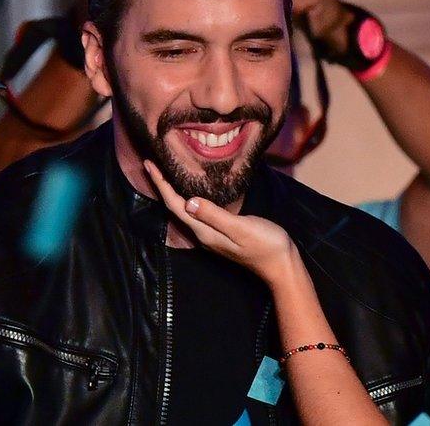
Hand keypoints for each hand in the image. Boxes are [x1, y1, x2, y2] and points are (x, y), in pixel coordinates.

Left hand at [144, 160, 298, 284]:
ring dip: (172, 192)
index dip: (161, 185)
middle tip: (150, 165)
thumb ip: (214, 215)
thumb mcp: (240, 228)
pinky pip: (196, 212)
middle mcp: (203, 234)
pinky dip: (187, 198)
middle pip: (175, 208)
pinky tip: (190, 191)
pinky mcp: (220, 232)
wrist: (280, 264)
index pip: (175, 206)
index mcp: (205, 232)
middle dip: (162, 187)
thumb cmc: (265, 244)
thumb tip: (188, 202)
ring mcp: (211, 235)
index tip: (149, 165)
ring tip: (164, 174)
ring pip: (184, 210)